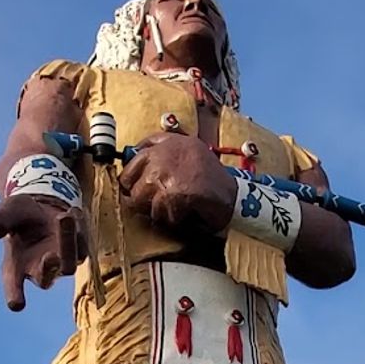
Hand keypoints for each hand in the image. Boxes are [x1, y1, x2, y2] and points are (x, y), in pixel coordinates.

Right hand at [0, 195, 85, 311]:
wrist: (42, 207)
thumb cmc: (19, 216)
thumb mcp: (7, 212)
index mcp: (16, 267)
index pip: (13, 284)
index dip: (14, 295)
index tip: (16, 304)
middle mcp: (40, 270)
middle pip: (46, 278)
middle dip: (49, 268)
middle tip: (50, 256)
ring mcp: (62, 262)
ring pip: (69, 261)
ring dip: (67, 240)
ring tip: (64, 216)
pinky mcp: (79, 250)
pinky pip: (82, 243)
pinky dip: (78, 227)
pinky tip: (72, 211)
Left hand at [118, 133, 235, 235]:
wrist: (233, 196)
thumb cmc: (211, 176)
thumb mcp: (187, 148)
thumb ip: (160, 146)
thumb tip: (133, 153)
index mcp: (166, 143)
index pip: (132, 163)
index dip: (132, 181)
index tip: (138, 191)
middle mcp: (163, 155)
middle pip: (131, 185)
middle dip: (143, 199)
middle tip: (161, 203)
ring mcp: (166, 174)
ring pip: (142, 203)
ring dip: (157, 211)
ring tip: (177, 207)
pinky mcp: (172, 194)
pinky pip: (159, 215)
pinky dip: (171, 219)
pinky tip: (185, 213)